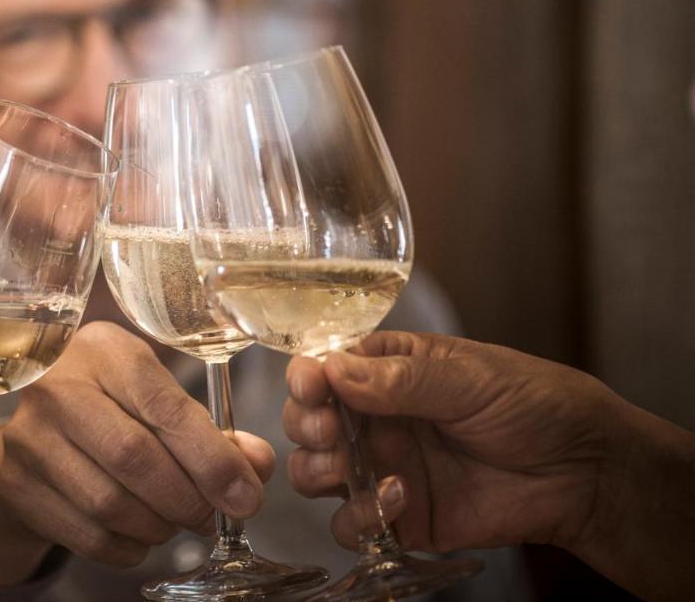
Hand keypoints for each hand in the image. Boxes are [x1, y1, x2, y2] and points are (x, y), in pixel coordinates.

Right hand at [0, 320, 273, 586]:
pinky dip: (128, 548)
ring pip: (109, 503)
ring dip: (158, 526)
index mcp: (103, 351)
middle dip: (187, 498)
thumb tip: (255, 468)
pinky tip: (141, 535)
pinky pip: (86, 536)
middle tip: (208, 515)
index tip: (245, 495)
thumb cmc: (113, 405)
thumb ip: (211, 431)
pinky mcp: (16, 485)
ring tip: (174, 521)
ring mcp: (28, 437)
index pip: (163, 406)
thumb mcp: (159, 396)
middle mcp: (57, 387)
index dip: (211, 458)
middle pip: (134, 457)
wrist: (37, 424)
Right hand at [282, 331, 615, 554]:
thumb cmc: (535, 404)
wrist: (585, 473)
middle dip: (306, 424)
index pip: (325, 368)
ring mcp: (385, 467)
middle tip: (328, 431)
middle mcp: (377, 418)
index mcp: (388, 370)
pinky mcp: (402, 516)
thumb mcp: (470, 378)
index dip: (308, 377)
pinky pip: (352, 522)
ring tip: (345, 468)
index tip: (312, 385)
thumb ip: (401, 379)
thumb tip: (333, 368)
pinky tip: (400, 497)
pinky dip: (359, 515)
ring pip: (316, 472)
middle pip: (309, 420)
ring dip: (317, 470)